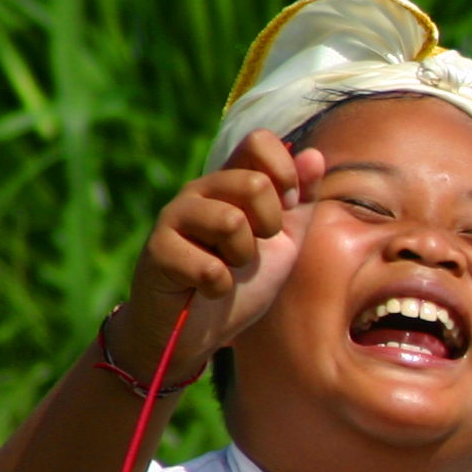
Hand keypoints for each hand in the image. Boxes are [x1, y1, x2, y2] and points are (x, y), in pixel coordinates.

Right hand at [118, 129, 326, 382]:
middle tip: (253, 249)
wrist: (202, 330)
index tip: (287, 206)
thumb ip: (302, 201)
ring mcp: (174, 217)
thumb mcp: (285, 242)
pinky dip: (220, 287)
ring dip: (242, 258)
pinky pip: (210, 267)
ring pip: (229, 221)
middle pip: (253, 182)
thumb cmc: (244, 282)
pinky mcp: (157, 251)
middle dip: (269, 225)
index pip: (259, 141)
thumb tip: (314, 154)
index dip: (285, 172)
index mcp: (232, 182)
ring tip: (229, 267)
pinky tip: (207, 289)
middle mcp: (200, 190)